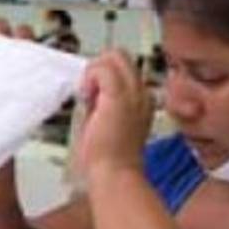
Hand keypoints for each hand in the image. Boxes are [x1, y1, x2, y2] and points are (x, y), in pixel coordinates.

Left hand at [76, 50, 153, 182]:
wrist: (115, 173)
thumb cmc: (109, 158)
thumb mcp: (107, 123)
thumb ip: (102, 104)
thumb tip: (90, 92)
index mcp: (141, 101)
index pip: (124, 70)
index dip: (103, 78)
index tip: (92, 97)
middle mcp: (142, 94)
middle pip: (122, 56)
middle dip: (99, 67)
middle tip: (89, 92)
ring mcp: (134, 93)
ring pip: (115, 56)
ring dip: (94, 71)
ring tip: (88, 96)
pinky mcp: (119, 97)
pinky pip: (103, 68)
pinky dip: (90, 77)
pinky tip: (86, 97)